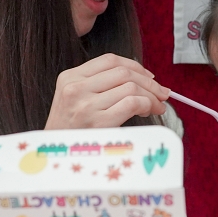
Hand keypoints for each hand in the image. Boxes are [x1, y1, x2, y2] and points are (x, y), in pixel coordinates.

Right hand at [45, 54, 167, 129]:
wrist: (55, 156)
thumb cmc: (71, 130)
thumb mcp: (74, 99)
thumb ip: (99, 84)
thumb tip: (142, 79)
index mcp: (69, 77)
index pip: (110, 60)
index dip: (135, 66)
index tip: (148, 76)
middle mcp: (76, 88)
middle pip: (124, 72)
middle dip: (149, 82)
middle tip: (161, 93)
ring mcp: (86, 105)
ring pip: (131, 87)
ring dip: (151, 96)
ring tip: (156, 106)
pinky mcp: (98, 122)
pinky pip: (132, 104)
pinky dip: (147, 105)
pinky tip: (148, 112)